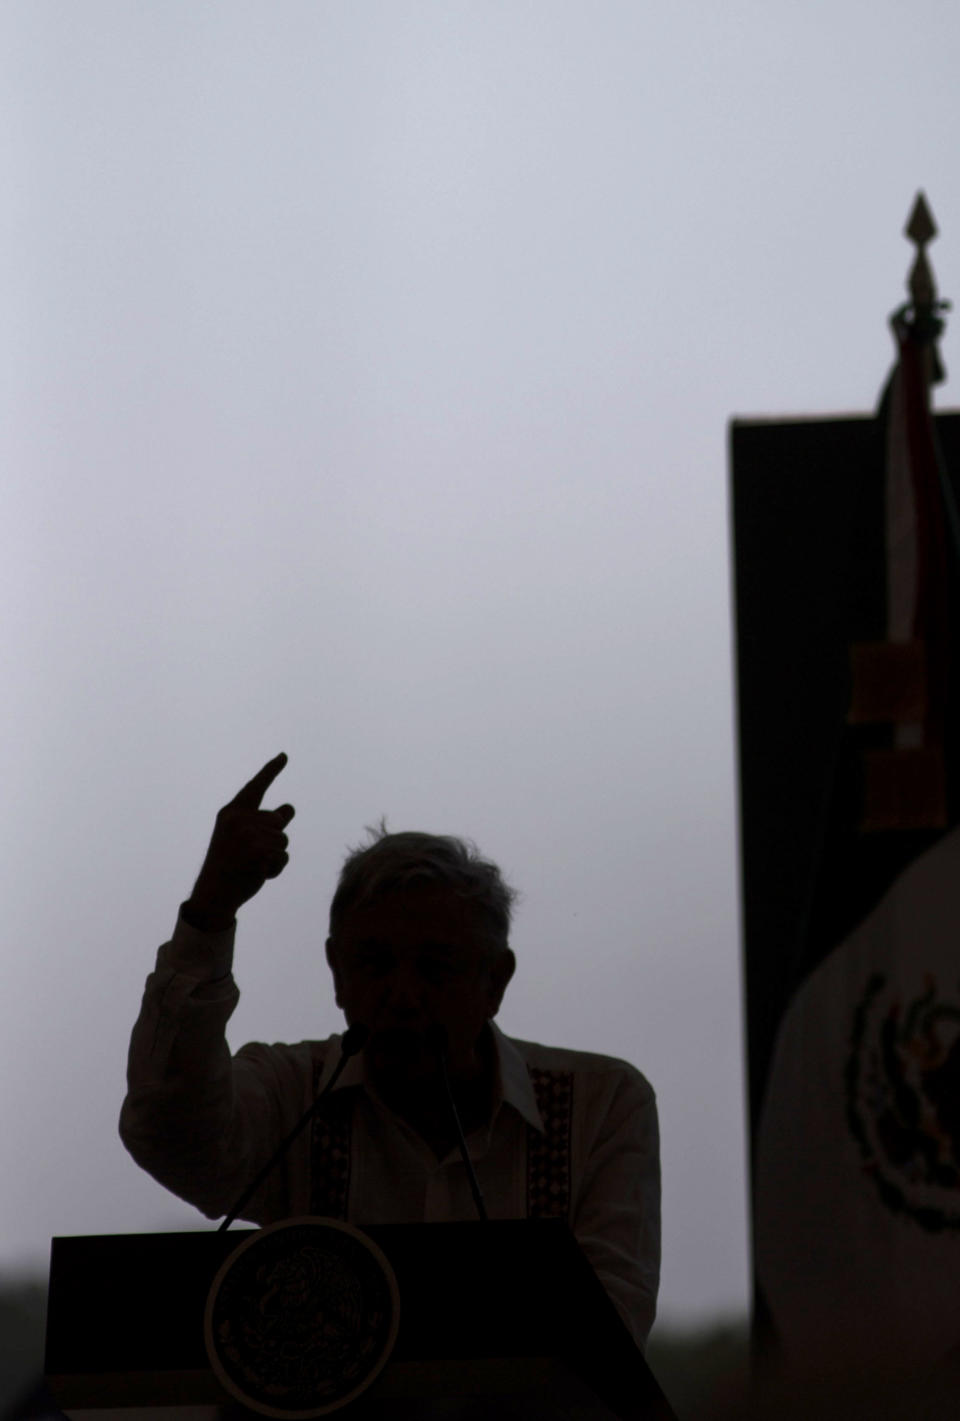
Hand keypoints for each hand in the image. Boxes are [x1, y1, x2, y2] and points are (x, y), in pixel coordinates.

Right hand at [185, 754, 294, 929]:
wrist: (214, 893)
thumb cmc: (229, 864)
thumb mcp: (241, 837)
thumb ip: (264, 821)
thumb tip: (290, 808)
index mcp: (231, 812)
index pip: (256, 787)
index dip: (271, 770)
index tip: (284, 755)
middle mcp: (240, 819)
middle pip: (279, 820)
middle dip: (274, 837)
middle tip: (251, 854)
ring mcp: (249, 835)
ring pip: (284, 840)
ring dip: (275, 855)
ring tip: (252, 864)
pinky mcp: (260, 853)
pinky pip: (283, 857)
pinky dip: (276, 869)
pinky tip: (258, 874)